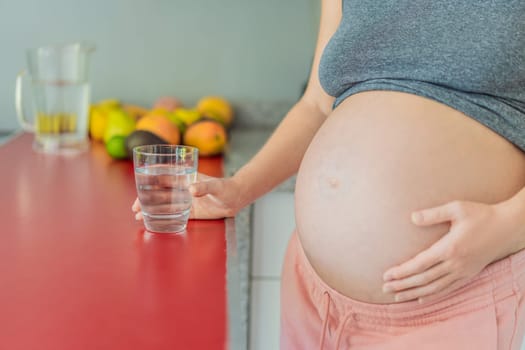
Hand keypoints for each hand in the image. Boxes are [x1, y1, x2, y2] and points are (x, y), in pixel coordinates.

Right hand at [132, 173, 244, 220]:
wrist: (235, 198)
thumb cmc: (226, 187)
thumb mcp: (215, 186)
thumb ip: (205, 186)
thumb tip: (191, 189)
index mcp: (186, 178)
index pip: (165, 177)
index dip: (151, 179)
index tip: (139, 182)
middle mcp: (182, 189)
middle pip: (159, 192)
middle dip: (146, 198)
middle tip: (135, 207)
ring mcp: (185, 200)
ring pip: (163, 205)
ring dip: (150, 209)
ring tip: (138, 216)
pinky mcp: (189, 212)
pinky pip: (173, 215)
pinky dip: (162, 218)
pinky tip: (151, 221)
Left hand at [382, 200, 518, 302]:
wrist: (508, 227)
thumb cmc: (481, 214)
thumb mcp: (457, 208)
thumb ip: (434, 214)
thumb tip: (412, 218)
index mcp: (450, 248)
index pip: (420, 264)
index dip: (402, 272)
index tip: (386, 275)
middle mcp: (455, 264)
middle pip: (424, 279)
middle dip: (403, 285)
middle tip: (384, 288)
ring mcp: (463, 271)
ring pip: (434, 288)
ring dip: (414, 293)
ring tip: (397, 297)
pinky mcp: (469, 274)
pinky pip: (448, 289)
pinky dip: (433, 295)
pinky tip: (420, 299)